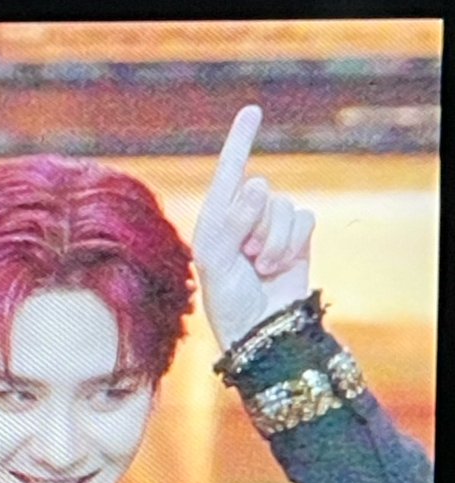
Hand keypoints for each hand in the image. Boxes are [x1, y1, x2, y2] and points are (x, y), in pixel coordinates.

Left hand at [193, 106, 315, 350]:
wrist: (258, 332)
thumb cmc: (227, 301)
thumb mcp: (216, 261)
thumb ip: (231, 220)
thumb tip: (258, 184)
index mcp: (217, 218)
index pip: (229, 171)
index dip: (240, 141)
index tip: (253, 112)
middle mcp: (244, 216)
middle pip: (262, 190)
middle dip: (256, 225)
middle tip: (246, 258)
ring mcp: (272, 227)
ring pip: (284, 207)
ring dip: (274, 240)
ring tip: (261, 268)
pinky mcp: (297, 238)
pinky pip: (304, 219)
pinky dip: (292, 244)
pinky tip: (279, 267)